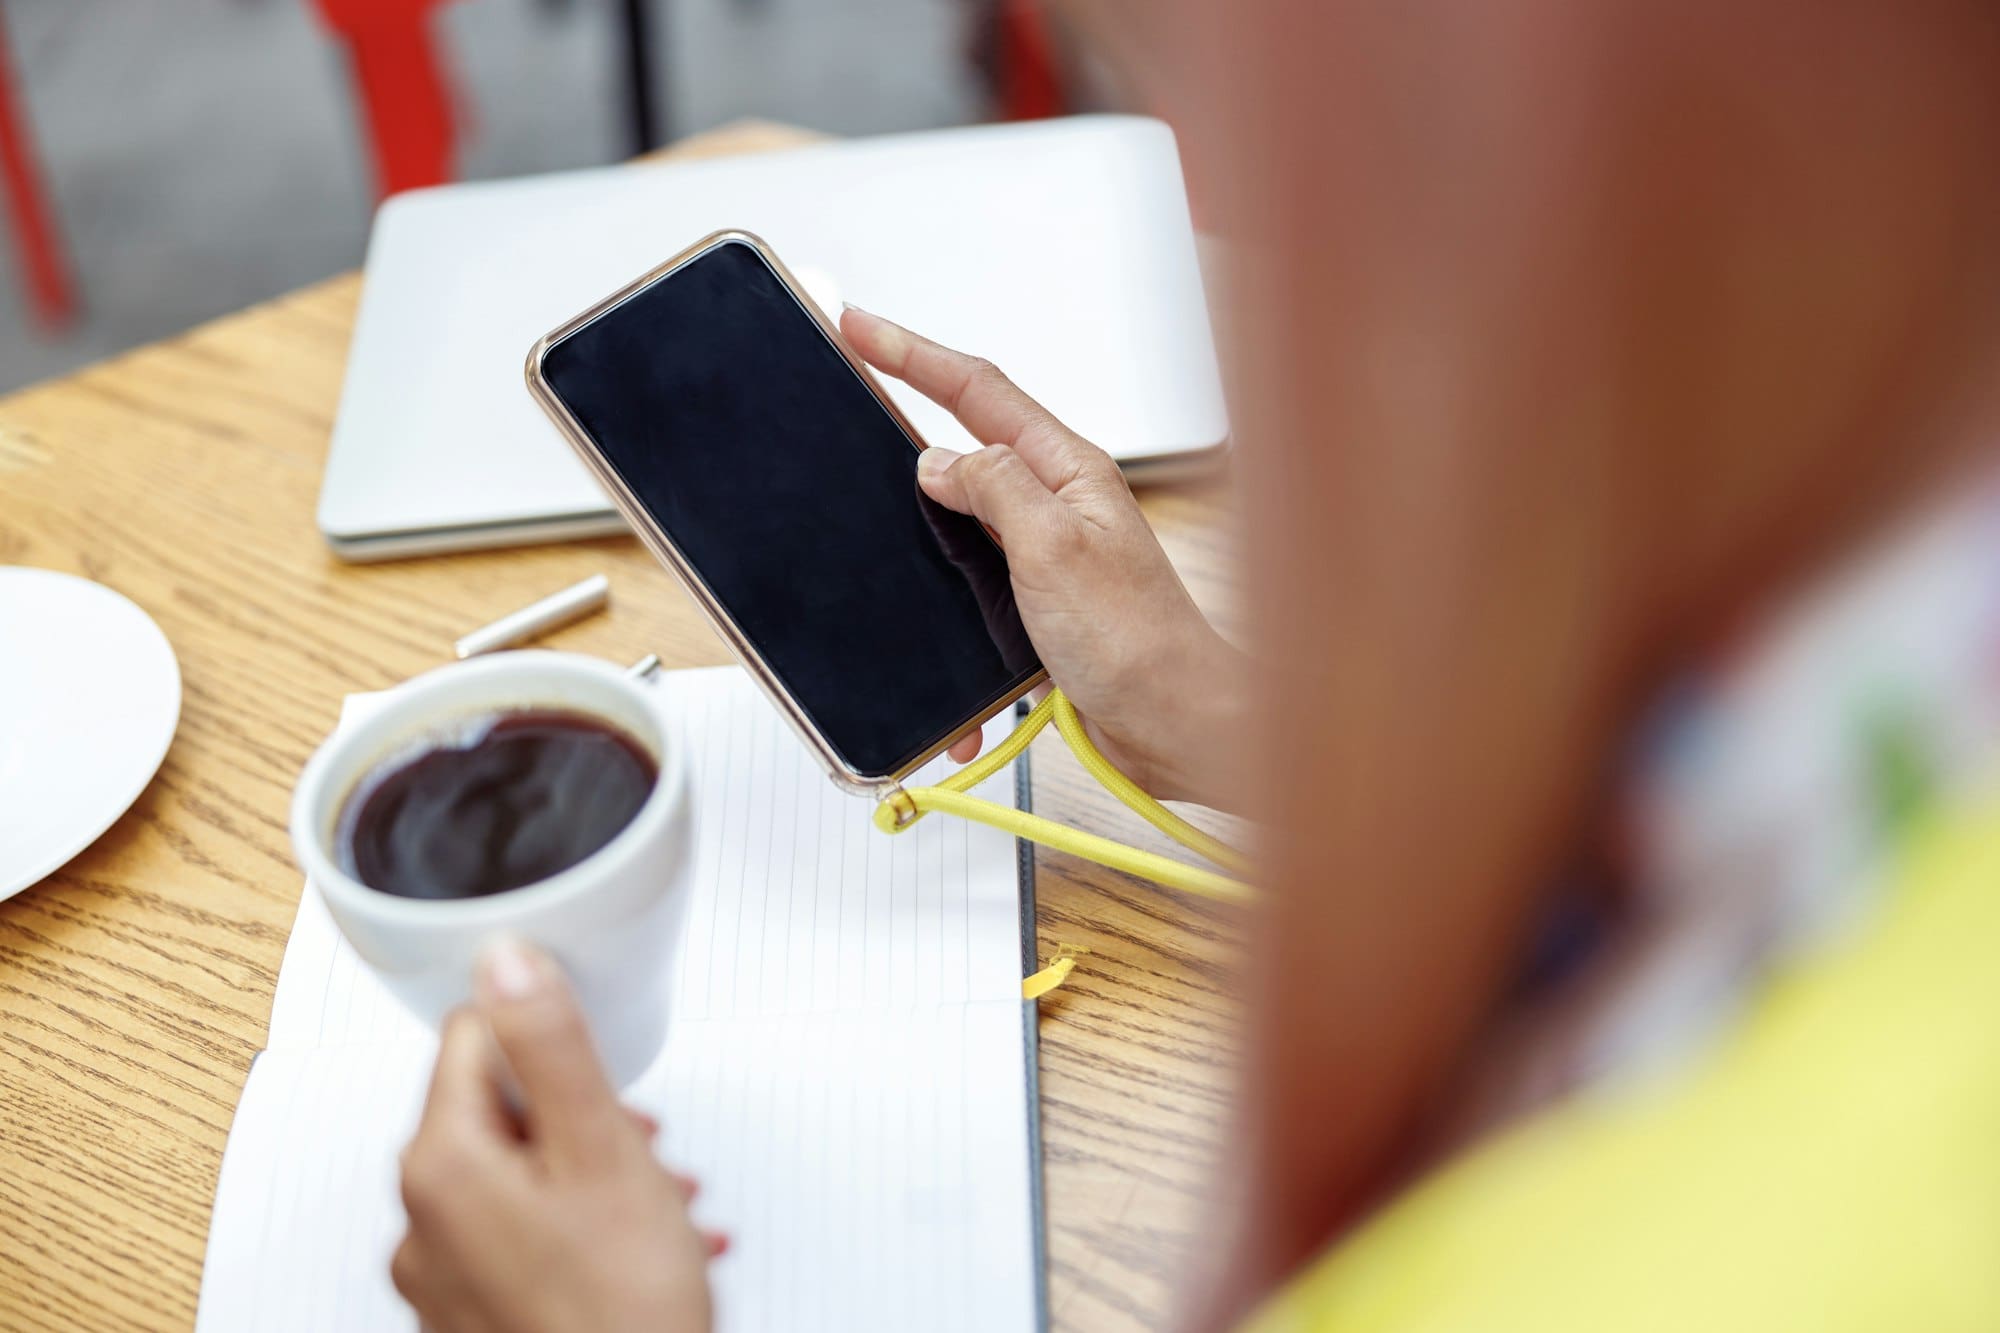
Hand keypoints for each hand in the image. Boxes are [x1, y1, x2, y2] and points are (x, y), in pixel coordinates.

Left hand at [392, 940, 721, 1332]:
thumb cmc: (619, 1310)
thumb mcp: (601, 1150)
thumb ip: (551, 1045)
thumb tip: (506, 957)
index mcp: (439, 1164)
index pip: (473, 1036)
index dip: (549, 1041)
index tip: (598, 1074)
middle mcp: (421, 1221)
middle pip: (496, 1109)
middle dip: (577, 1113)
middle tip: (638, 1147)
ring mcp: (441, 1277)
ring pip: (516, 1174)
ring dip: (590, 1171)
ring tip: (654, 1203)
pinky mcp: (470, 1317)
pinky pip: (518, 1236)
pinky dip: (577, 1227)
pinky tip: (636, 1249)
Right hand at [841, 306, 1248, 806]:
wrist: (1174, 724)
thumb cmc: (1139, 642)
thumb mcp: (1055, 548)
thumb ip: (995, 489)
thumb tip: (938, 459)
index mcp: (1068, 472)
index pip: (979, 391)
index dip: (913, 354)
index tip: (859, 326)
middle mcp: (1056, 506)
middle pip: (968, 443)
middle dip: (910, 417)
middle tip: (855, 387)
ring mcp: (1045, 555)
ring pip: (963, 518)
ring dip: (924, 526)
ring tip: (883, 510)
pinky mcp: (1035, 607)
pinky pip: (973, 589)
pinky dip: (949, 608)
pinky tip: (940, 626)